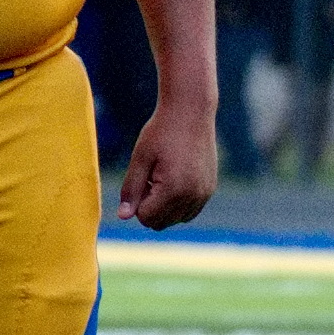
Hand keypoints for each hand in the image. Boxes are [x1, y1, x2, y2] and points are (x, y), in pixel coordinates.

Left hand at [123, 98, 217, 230]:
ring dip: (165, 206)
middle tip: (151, 178)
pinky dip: (179, 203)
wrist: (191, 111)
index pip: (146, 218)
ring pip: (176, 219)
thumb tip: (123, 217)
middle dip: (150, 206)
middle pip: (161, 223)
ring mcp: (204, 194)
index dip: (137, 202)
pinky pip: (190, 211)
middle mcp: (192, 196)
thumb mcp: (140, 158)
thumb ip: (131, 190)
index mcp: (173, 189)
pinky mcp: (210, 189)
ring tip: (164, 177)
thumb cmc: (162, 131)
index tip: (142, 179)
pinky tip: (176, 179)